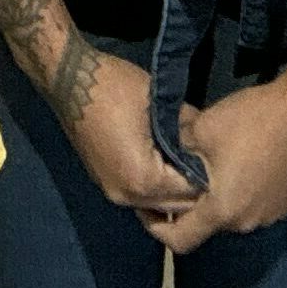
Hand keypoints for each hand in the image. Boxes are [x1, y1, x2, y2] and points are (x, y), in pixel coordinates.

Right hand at [56, 54, 203, 218]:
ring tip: (186, 162)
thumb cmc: (115, 88)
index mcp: (142, 179)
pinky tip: (166, 164)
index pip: (189, 192)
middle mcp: (127, 195)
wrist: (70, 80)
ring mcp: (113, 192)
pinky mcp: (106, 184)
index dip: (206, 175)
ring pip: (156, 204)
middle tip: (206, 162)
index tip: (217, 158)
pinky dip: (156, 186)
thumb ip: (189, 129)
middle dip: (191, 188)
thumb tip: (208, 143)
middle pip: (174, 207)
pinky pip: (140, 195)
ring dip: (173, 190)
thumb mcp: (161, 104)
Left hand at [145, 77, 286, 253]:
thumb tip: (165, 156)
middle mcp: (246, 223)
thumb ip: (177, 151)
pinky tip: (242, 162)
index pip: (179, 240)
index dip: (156, 227)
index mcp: (221, 211)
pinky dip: (241, 192)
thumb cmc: (252, 120)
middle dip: (191, 204)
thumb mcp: (201, 130)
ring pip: (231, 213)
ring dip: (218, 197)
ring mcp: (270, 216)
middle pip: (207, 224)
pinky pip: (253, 205)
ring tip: (213, 165)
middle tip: (181, 175)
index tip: (146, 208)